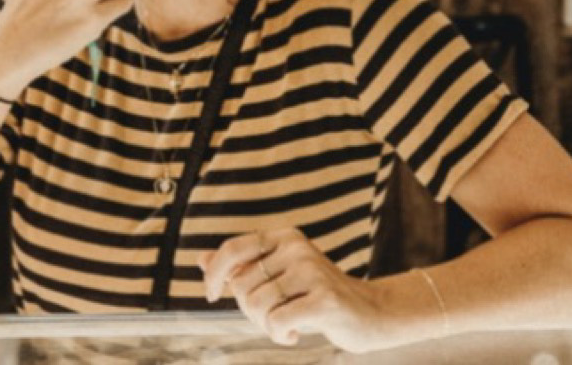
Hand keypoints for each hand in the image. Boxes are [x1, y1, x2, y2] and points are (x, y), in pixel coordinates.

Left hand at [199, 227, 389, 352]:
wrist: (370, 314)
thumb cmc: (316, 297)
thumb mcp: (278, 277)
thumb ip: (242, 267)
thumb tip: (200, 259)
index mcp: (284, 237)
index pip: (233, 248)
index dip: (214, 273)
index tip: (211, 295)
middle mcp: (297, 247)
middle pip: (242, 285)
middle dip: (250, 310)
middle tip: (274, 317)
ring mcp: (312, 271)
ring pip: (257, 305)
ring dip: (266, 326)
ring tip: (287, 324)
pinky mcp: (325, 298)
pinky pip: (276, 321)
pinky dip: (279, 335)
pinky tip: (295, 333)